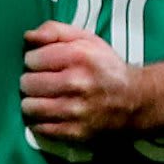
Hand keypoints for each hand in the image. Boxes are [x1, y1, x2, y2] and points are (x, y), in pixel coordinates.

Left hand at [18, 23, 141, 145]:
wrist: (135, 101)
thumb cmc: (105, 67)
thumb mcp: (86, 40)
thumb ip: (55, 31)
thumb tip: (28, 37)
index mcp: (78, 56)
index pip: (31, 59)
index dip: (34, 61)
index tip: (42, 64)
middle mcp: (77, 83)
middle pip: (27, 84)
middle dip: (30, 82)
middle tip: (42, 83)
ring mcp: (76, 111)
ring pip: (29, 107)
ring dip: (32, 102)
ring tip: (42, 98)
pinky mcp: (75, 132)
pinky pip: (40, 128)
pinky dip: (39, 121)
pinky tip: (48, 114)